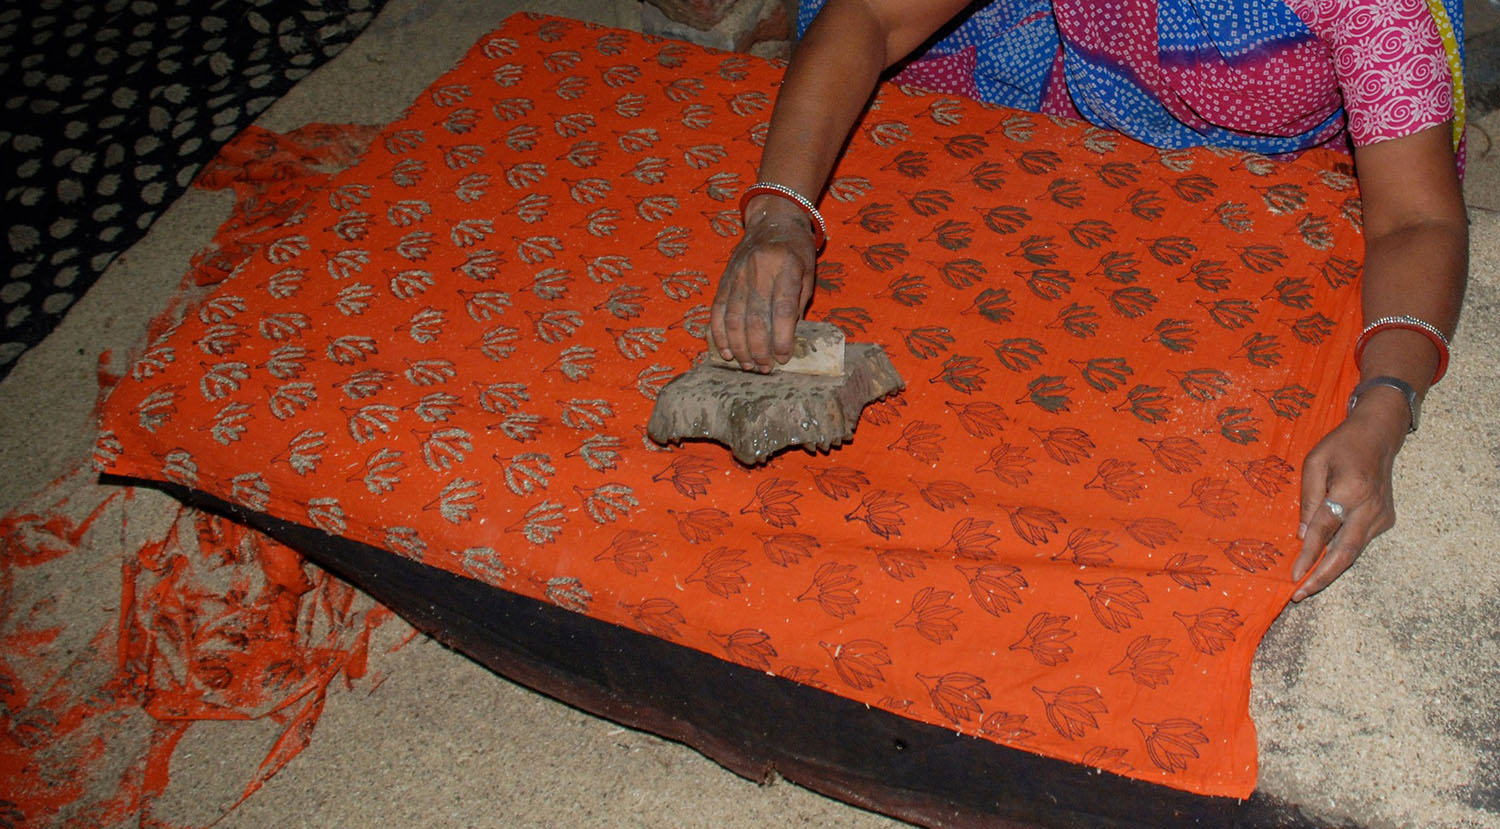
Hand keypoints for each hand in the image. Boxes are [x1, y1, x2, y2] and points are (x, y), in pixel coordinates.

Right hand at [709, 196, 816, 371]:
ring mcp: (737, 275)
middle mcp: (759, 271)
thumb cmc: (796, 250)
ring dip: (739, 348)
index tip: (782, 358)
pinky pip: (717, 311)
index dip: (781, 338)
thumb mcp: (807, 273)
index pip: (782, 310)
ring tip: (748, 366)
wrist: (772, 219)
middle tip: (765, 368)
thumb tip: (785, 340)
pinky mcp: (723, 280)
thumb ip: (798, 304)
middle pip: (755, 319)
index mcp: (786, 268)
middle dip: (759, 350)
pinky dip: (719, 335)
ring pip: (733, 319)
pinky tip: (726, 352)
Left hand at [1291, 389, 1409, 600]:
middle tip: (1301, 595)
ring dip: (1331, 570)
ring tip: (1307, 586)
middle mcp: (1371, 508)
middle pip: (1346, 553)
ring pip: (1354, 552)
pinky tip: (1323, 563)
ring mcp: (1382, 516)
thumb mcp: (1314, 462)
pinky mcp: (1386, 520)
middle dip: (1323, 578)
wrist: (1378, 437)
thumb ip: (1308, 498)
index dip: (1309, 555)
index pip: (1325, 530)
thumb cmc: (1341, 446)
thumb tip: (1302, 535)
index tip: (1294, 576)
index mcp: (1352, 490)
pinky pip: (1359, 542)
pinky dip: (1341, 554)